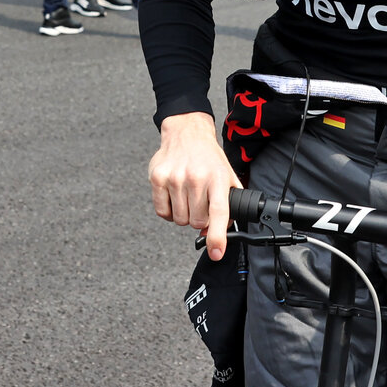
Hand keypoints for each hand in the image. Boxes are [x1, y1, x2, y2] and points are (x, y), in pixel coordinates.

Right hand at [148, 111, 241, 260]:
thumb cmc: (209, 158)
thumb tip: (220, 233)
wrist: (187, 133)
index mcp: (217, 178)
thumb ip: (229, 204)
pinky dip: (169, 211)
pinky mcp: (157, 178)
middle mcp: (195, 178)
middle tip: (200, 203)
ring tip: (188, 197)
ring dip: (184, 215)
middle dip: (199, 219)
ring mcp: (174, 178)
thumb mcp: (227, 176)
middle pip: (196, 222)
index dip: (217, 236)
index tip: (216, 253)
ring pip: (179, 219)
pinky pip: (162, 212)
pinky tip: (175, 196)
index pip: (218, 212)